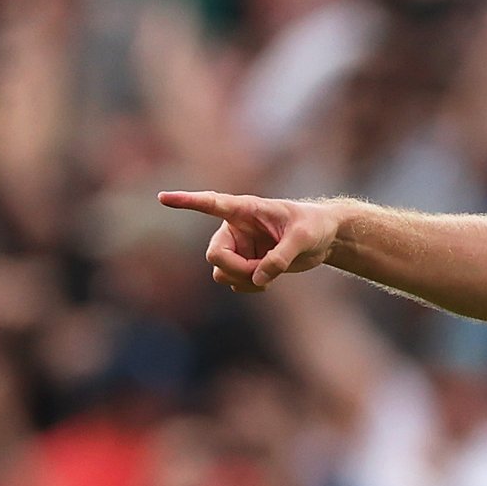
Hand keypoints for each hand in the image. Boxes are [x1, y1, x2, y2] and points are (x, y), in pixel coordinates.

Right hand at [158, 191, 340, 291]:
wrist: (324, 239)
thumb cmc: (314, 226)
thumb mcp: (304, 238)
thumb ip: (281, 257)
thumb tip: (258, 279)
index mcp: (246, 209)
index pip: (211, 203)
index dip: (187, 201)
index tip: (163, 198)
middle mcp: (235, 228)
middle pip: (214, 255)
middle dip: (235, 269)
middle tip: (260, 273)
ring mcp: (238, 247)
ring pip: (221, 271)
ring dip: (242, 279)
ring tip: (268, 276)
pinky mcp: (245, 264)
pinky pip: (233, 282)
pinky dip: (248, 287)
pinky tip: (266, 282)